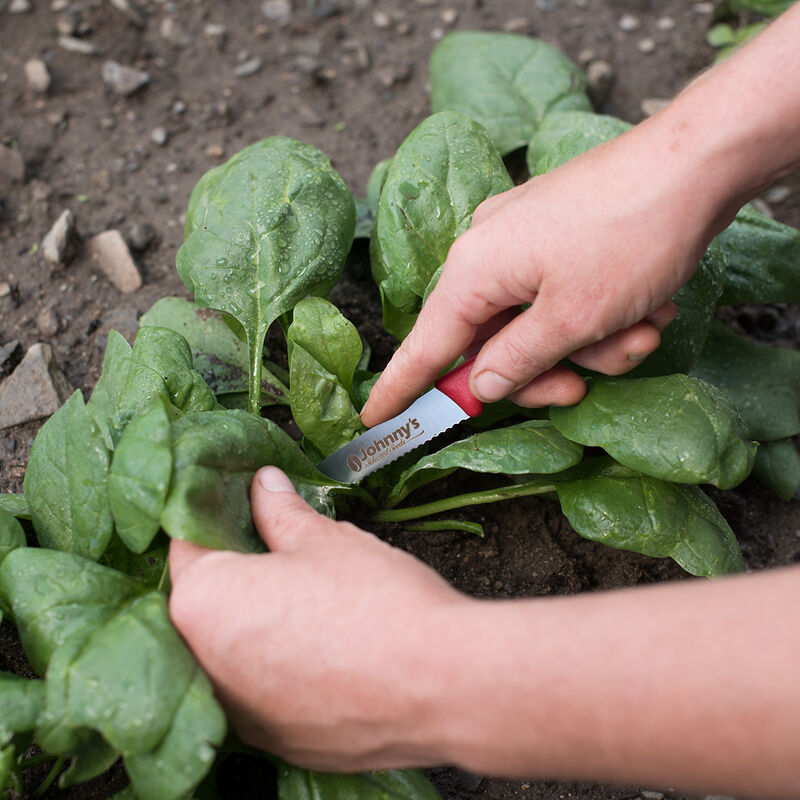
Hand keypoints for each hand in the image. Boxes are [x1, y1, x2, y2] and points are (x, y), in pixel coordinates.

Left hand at [168, 466, 466, 771]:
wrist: (440, 684)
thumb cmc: (376, 602)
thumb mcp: (325, 540)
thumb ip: (280, 512)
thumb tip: (264, 486)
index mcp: (205, 604)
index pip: (185, 548)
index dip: (210, 522)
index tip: (236, 511)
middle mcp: (207, 667)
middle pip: (205, 608)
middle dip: (236, 577)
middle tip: (279, 553)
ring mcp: (242, 713)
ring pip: (234, 656)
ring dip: (257, 627)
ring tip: (307, 603)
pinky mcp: (279, 742)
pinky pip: (265, 695)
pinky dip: (283, 671)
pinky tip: (325, 650)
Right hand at [361, 118, 724, 426]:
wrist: (698, 160)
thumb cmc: (630, 238)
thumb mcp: (571, 318)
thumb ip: (516, 361)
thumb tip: (477, 386)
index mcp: (475, 270)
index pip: (426, 346)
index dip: (402, 389)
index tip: (374, 421)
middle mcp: (488, 252)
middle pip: (490, 344)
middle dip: (542, 373)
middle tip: (579, 389)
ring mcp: (525, 240)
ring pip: (536, 326)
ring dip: (587, 347)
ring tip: (640, 332)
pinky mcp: (559, 236)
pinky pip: (562, 298)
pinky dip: (599, 317)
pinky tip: (645, 308)